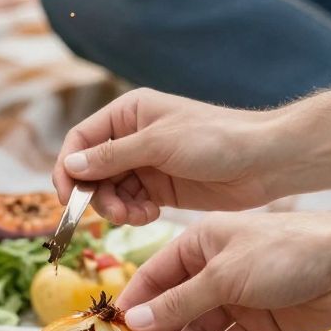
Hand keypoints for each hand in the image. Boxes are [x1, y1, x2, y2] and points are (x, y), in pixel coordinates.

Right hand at [55, 89, 283, 220]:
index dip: (68, 167)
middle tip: (116, 214)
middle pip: (91, 170)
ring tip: (138, 216)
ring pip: (110, 191)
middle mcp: (132, 137)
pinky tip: (151, 215)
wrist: (264, 161)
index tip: (67, 197)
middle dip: (97, 194)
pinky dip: (134, 214)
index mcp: (129, 113)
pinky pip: (131, 204)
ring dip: (116, 208)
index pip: (81, 140)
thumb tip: (71, 166)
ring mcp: (147, 164)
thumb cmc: (216, 139)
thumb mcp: (159, 144)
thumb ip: (113, 156)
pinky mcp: (161, 188)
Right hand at [116, 210, 330, 330]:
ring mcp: (237, 298)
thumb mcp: (224, 276)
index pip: (154, 277)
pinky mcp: (259, 323)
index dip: (134, 305)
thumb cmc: (286, 252)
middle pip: (174, 309)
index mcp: (199, 244)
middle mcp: (213, 271)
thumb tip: (135, 320)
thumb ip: (180, 303)